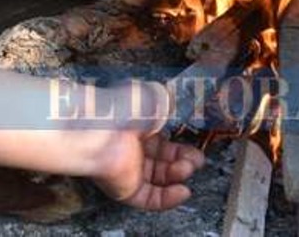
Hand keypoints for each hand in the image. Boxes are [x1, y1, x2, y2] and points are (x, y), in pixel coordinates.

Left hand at [88, 79, 205, 209]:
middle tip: (196, 161)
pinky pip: (150, 199)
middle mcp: (132, 150)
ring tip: (188, 169)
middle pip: (164, 164)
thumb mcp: (154, 98)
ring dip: (178, 177)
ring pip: (159, 181)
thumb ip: (170, 106)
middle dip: (183, 162)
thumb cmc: (123, 108)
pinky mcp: (125, 189)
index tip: (195, 149)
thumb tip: (179, 108)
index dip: (181, 148)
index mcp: (137, 128)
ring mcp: (128, 170)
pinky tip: (183, 191)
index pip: (164, 144)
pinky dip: (169, 199)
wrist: (101, 126)